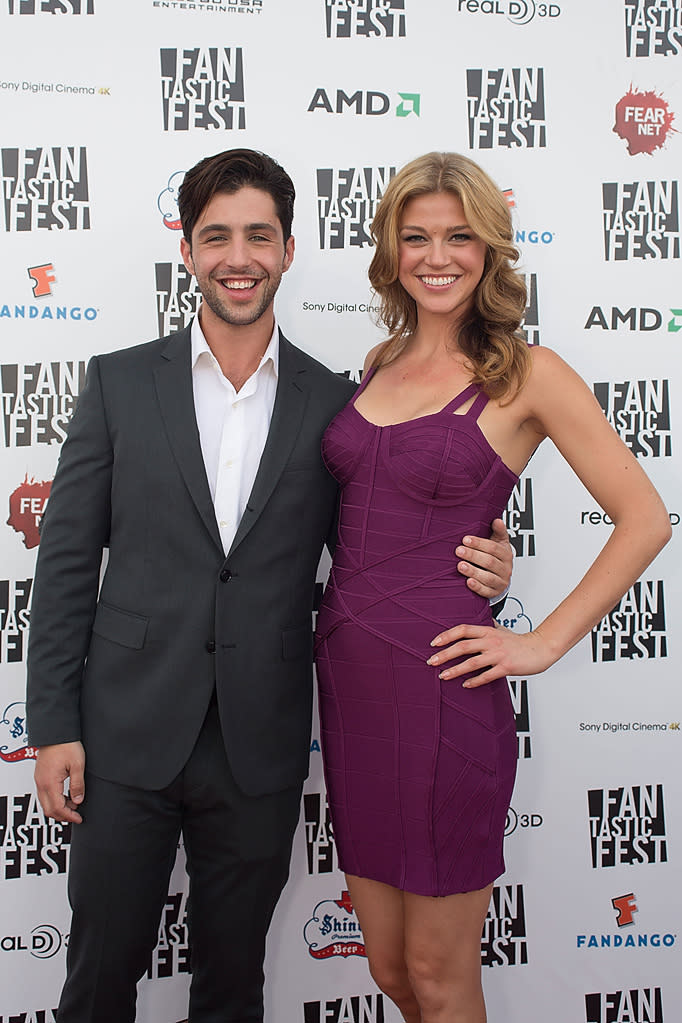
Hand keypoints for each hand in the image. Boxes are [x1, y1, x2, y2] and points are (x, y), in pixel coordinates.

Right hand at [34, 742, 85, 822]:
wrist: (56, 732)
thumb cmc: (67, 745)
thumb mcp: (78, 765)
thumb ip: (78, 785)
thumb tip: (78, 801)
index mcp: (50, 783)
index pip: (57, 808)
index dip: (69, 816)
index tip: (79, 818)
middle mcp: (41, 783)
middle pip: (48, 809)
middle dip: (62, 815)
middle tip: (76, 815)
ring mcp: (39, 780)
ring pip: (45, 803)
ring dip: (58, 808)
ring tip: (74, 804)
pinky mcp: (40, 776)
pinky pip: (44, 794)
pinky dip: (54, 800)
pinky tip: (66, 796)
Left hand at [427, 624, 554, 686]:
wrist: (540, 649)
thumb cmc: (520, 641)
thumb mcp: (501, 630)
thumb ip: (488, 628)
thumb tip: (476, 625)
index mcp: (488, 631)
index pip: (463, 630)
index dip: (447, 635)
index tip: (434, 643)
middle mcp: (491, 641)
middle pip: (463, 646)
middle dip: (445, 654)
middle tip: (431, 661)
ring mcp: (499, 654)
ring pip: (472, 662)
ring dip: (455, 670)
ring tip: (443, 676)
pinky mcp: (506, 667)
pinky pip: (487, 675)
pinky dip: (475, 681)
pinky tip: (465, 685)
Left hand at [455, 518, 512, 599]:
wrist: (501, 578)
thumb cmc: (497, 558)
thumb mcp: (499, 543)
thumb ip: (498, 531)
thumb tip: (497, 520)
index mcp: (506, 554)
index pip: (493, 548)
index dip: (479, 543)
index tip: (466, 539)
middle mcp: (505, 569)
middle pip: (489, 562)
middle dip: (473, 555)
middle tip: (459, 551)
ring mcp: (500, 582)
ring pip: (488, 577)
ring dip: (473, 571)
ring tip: (460, 565)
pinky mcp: (494, 592)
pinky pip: (486, 591)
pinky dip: (477, 587)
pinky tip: (468, 582)